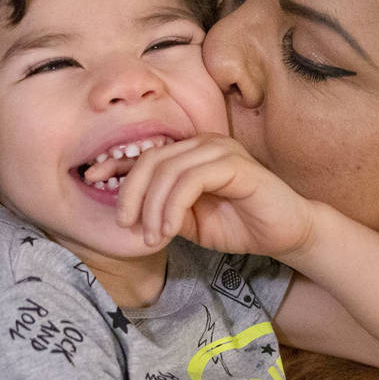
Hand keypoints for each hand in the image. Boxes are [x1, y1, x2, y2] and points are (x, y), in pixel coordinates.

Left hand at [110, 133, 316, 254]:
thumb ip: (163, 210)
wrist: (287, 233)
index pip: (146, 151)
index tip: (91, 181)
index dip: (115, 163)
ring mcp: (221, 151)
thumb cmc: (242, 225)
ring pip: (167, 169)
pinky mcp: (235, 165)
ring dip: (152, 207)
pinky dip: (173, 206)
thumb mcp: (191, 222)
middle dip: (131, 195)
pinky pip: (191, 179)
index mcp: (192, 152)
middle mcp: (204, 143)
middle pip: (150, 159)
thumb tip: (130, 212)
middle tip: (127, 227)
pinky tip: (170, 229)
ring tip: (153, 236)